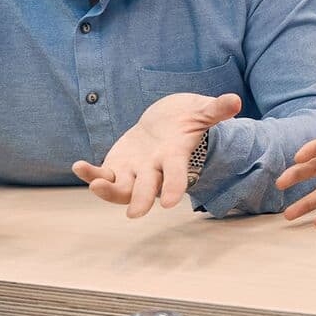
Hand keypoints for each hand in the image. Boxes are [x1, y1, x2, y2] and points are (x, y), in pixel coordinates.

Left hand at [74, 92, 240, 218]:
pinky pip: (102, 174)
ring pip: (121, 188)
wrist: (165, 124)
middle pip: (148, 188)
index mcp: (174, 156)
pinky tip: (79, 167)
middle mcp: (154, 169)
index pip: (176, 174)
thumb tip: (235, 101)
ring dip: (108, 190)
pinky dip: (90, 173)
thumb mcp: (201, 111)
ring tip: (95, 184)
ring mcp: (134, 171)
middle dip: (141, 200)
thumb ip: (215, 110)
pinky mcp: (117, 166)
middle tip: (134, 214)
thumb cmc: (186, 118)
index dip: (173, 187)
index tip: (169, 203)